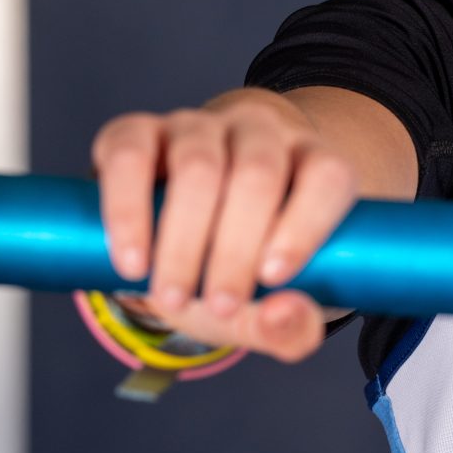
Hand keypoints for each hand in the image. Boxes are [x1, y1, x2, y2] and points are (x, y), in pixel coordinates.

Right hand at [90, 90, 357, 363]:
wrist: (180, 234)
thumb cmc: (241, 263)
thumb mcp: (271, 302)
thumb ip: (290, 325)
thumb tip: (286, 315)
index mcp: (309, 164)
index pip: (326, 176)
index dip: (306, 223)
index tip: (274, 278)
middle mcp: (259, 134)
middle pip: (258, 173)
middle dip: (236, 249)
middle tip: (220, 306)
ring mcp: (198, 127)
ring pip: (198, 164)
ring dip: (183, 239)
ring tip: (173, 297)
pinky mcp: (138, 133)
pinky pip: (130, 155)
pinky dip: (127, 210)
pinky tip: (133, 260)